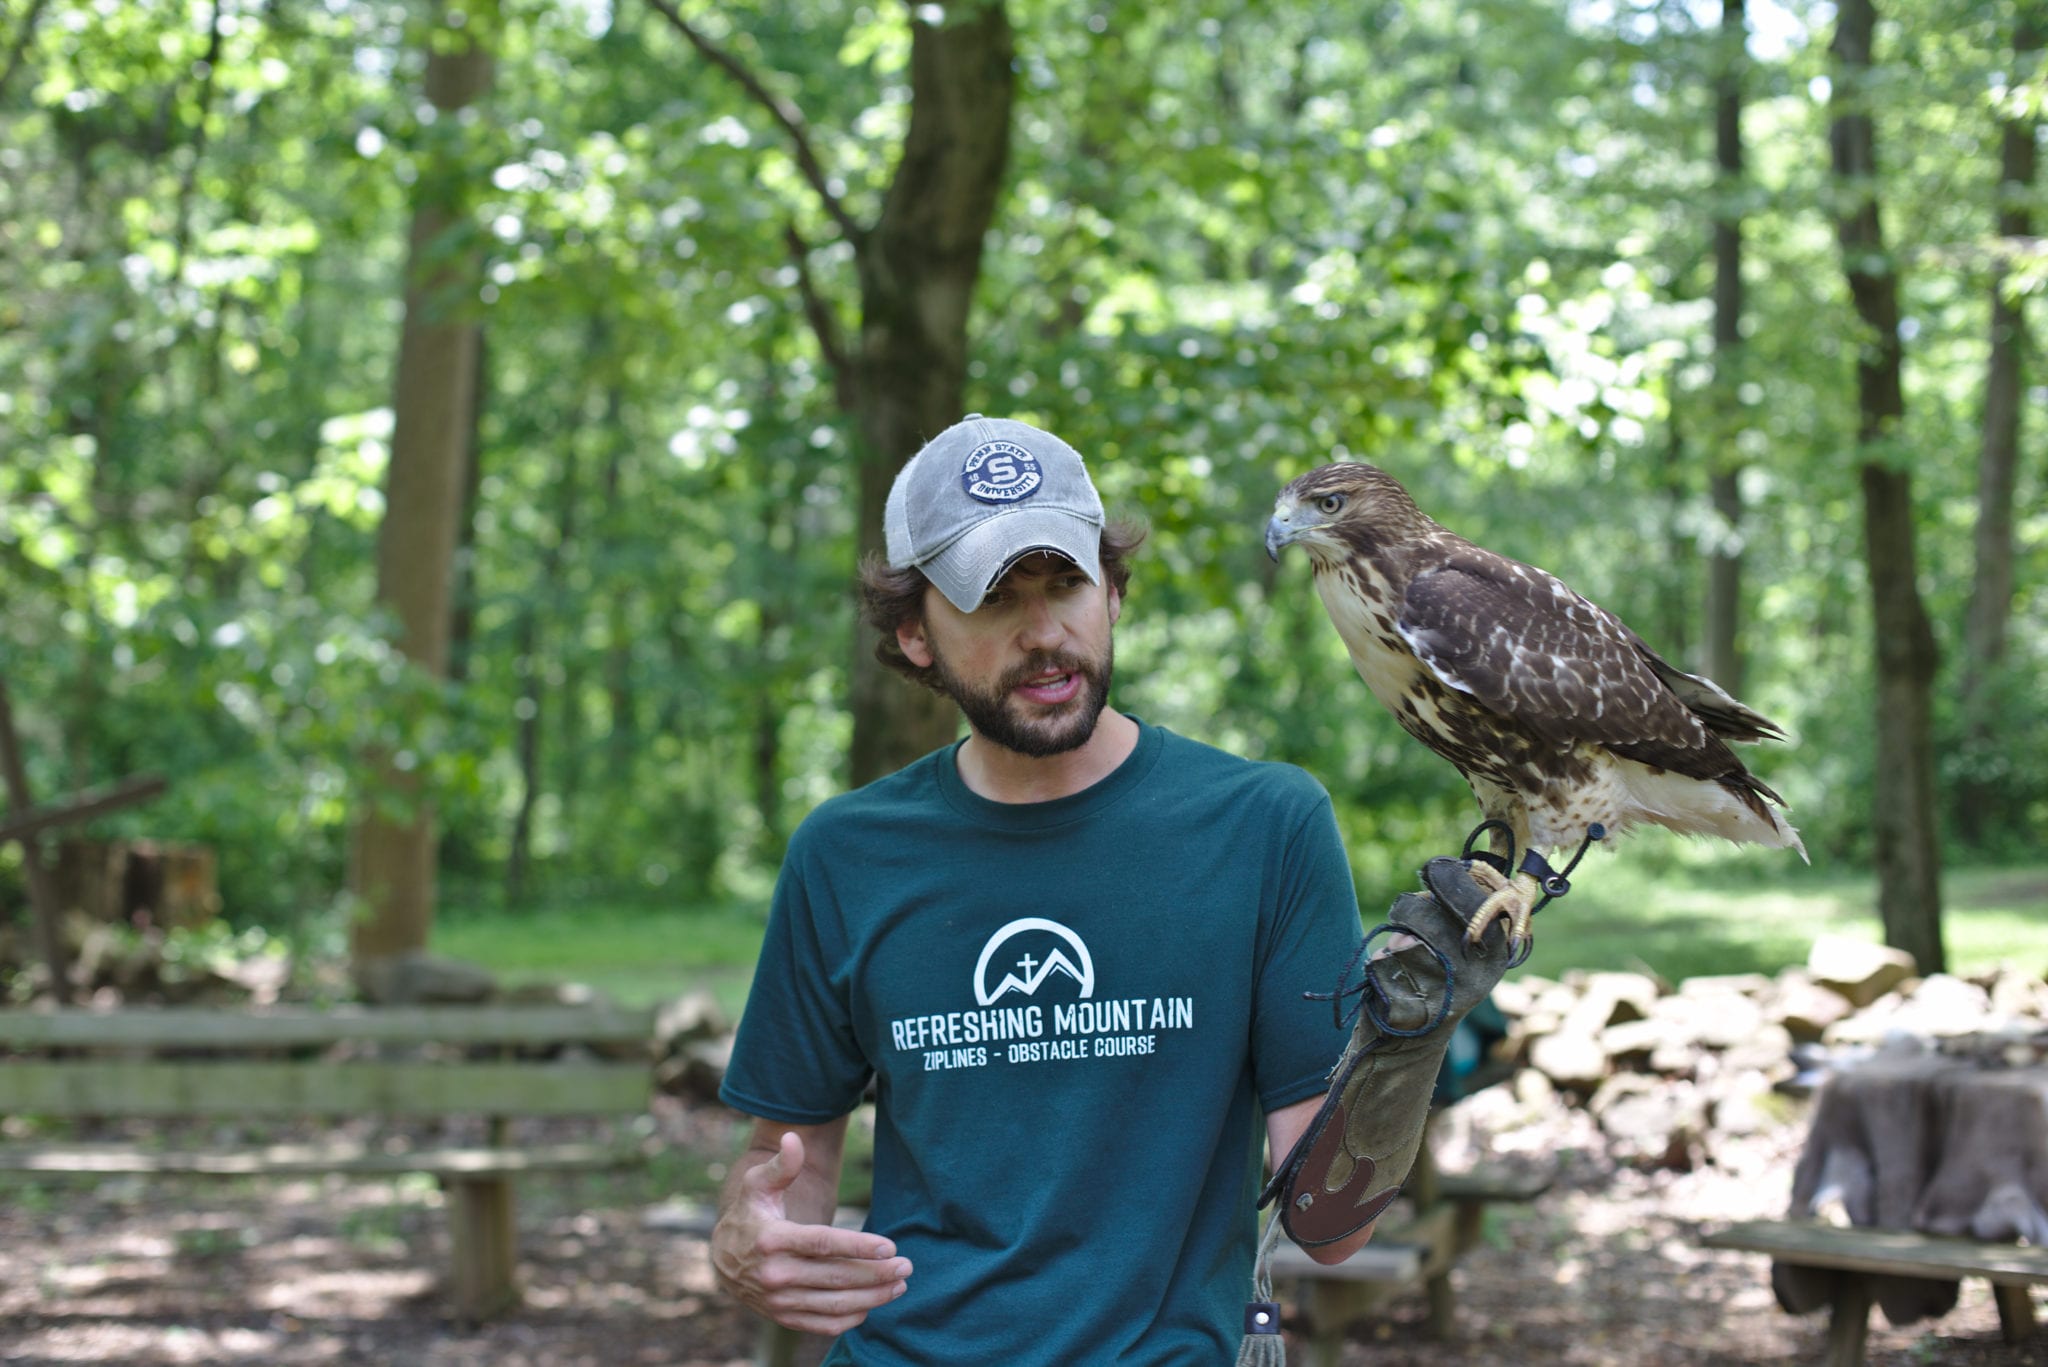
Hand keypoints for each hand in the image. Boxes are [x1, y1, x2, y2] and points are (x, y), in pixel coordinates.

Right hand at [709, 1131, 912, 1335]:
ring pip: (834, 1304)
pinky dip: (851, 1318)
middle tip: (907, 1266)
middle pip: (835, 1276)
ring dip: (872, 1298)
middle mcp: (774, 1274)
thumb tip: (792, 1138)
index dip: (858, 1245)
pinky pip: (822, 1324)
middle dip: (876, 1273)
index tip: (890, 1246)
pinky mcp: (783, 1318)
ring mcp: (778, 1301)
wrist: (723, 1258)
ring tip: (899, 1285)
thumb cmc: (751, 1214)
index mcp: (771, 1239)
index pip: (822, 1244)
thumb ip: (782, 1165)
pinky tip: (873, 1304)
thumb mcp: (759, 1185)